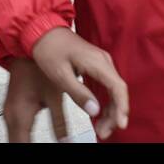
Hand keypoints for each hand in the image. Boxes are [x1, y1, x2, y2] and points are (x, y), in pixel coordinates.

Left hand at [7, 27, 128, 141]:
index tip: (120, 124)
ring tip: (100, 128)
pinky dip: (104, 101)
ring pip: (113, 90)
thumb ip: (79, 93)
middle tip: (103, 133)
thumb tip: (95, 111)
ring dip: (109, 110)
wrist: (41, 30)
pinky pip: (106, 85)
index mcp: (97, 62)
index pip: (118, 87)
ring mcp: (100, 62)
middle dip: (114, 114)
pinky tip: (97, 114)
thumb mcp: (60, 75)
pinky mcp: (95, 65)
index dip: (121, 108)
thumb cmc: (49, 49)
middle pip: (117, 91)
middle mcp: (103, 61)